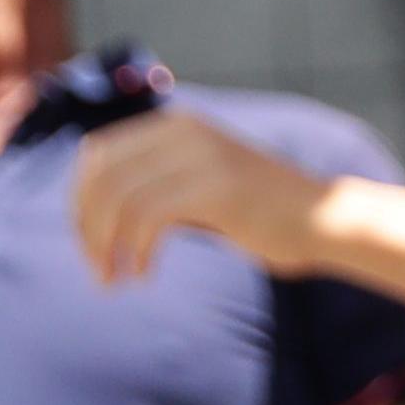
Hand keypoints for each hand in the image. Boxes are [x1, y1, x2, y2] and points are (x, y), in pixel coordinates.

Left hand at [74, 111, 322, 281]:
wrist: (323, 219)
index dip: (80, 203)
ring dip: (105, 247)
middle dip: (86, 228)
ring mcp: (203, 155)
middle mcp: (184, 130)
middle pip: (101, 176)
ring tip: (115, 279)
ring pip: (119, 198)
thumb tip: (91, 212)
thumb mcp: (198, 186)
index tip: (91, 245)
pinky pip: (148, 218)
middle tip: (99, 269)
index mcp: (176, 125)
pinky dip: (137, 252)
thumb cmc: (257, 213)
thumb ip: (155, 185)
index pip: (97, 155)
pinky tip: (145, 275)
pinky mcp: (218, 186)